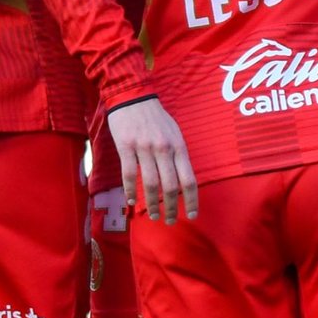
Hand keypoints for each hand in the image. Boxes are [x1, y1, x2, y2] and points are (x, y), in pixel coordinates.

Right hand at [108, 96, 198, 223]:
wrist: (133, 96)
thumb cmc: (156, 117)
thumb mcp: (175, 133)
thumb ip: (178, 156)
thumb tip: (182, 180)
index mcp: (179, 147)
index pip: (189, 179)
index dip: (191, 200)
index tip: (191, 215)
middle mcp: (164, 149)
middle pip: (170, 186)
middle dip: (171, 208)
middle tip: (169, 221)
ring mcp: (144, 148)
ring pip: (150, 183)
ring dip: (151, 204)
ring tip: (152, 215)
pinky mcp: (126, 146)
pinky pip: (129, 174)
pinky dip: (130, 190)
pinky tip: (130, 200)